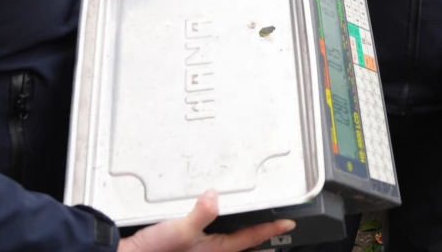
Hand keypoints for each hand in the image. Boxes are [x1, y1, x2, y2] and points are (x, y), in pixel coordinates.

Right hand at [119, 191, 294, 251]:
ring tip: (255, 242)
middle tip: (278, 240)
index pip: (250, 237)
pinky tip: (215, 234)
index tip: (289, 223)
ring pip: (230, 250)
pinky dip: (223, 242)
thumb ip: (200, 213)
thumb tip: (216, 195)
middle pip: (243, 250)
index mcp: (215, 250)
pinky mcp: (186, 249)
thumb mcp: (178, 229)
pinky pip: (214, 246)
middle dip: (261, 246)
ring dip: (244, 245)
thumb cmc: (152, 250)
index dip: (271, 230)